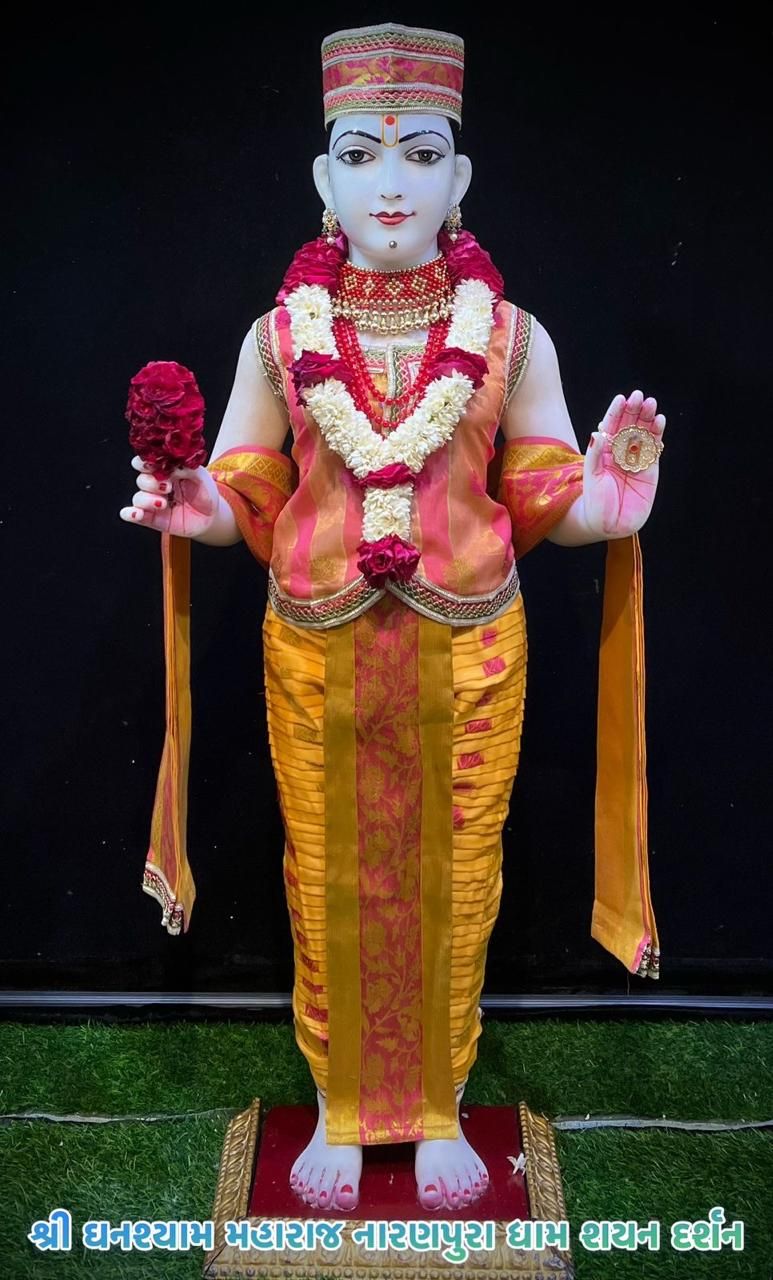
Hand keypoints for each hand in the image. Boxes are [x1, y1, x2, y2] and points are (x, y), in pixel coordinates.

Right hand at [118, 455, 219, 537]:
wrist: (212, 516)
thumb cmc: (205, 492)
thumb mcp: (201, 476)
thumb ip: (187, 468)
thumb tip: (172, 465)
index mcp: (165, 470)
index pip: (147, 462)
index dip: (145, 463)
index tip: (151, 466)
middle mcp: (156, 485)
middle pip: (142, 479)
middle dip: (151, 482)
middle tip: (167, 487)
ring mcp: (153, 502)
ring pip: (139, 497)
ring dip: (147, 499)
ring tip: (163, 503)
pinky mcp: (151, 518)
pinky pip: (133, 515)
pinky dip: (131, 514)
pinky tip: (137, 514)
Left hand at [582, 390, 665, 537]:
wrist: (607, 524)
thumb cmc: (594, 502)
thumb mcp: (591, 477)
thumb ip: (594, 455)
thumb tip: (598, 432)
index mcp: (605, 451)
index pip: (611, 426)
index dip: (616, 412)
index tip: (621, 398)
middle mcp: (621, 453)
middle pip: (630, 426)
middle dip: (635, 410)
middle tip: (639, 396)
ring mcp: (636, 461)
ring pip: (643, 434)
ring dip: (648, 419)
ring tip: (651, 404)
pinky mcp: (650, 470)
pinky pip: (654, 450)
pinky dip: (658, 435)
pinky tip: (659, 421)